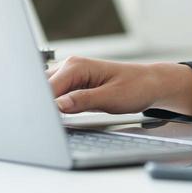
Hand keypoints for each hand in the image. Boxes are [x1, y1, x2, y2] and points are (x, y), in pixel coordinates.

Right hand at [47, 56, 191, 116]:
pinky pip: (56, 94)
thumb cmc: (136, 87)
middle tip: (44, 126)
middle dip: (40, 106)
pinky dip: (54, 106)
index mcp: (76, 66)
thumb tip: (58, 105)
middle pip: (43, 88)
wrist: (150, 84)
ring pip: (47, 91)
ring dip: (46, 106)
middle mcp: (70, 66)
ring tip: (51, 123)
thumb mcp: (110, 98)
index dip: (42, 106)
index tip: (41, 122)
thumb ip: (82, 100)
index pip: (48, 87)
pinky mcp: (73, 84)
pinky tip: (58, 118)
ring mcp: (70, 74)